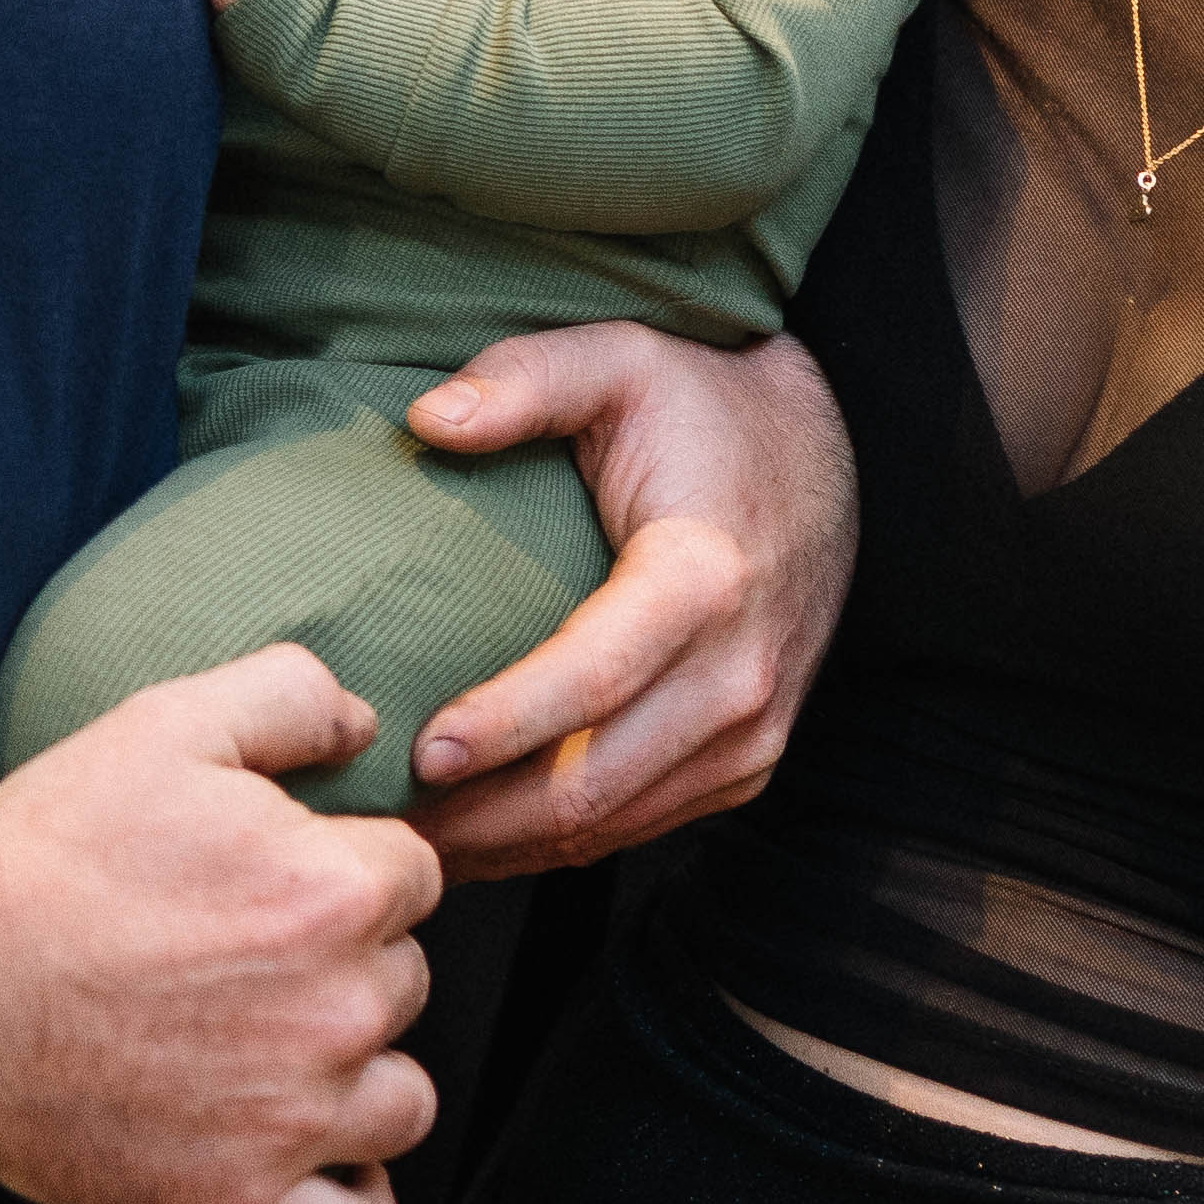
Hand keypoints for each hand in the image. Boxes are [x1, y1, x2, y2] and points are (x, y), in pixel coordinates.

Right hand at [0, 647, 443, 1203]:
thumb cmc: (47, 857)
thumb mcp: (163, 726)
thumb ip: (288, 696)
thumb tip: (363, 724)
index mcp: (336, 892)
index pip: (415, 875)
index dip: (349, 868)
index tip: (283, 880)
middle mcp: (339, 1010)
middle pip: (407, 984)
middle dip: (349, 966)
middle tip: (253, 959)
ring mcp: (297, 1119)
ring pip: (403, 1104)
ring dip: (361, 1078)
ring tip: (288, 1056)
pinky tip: (320, 1169)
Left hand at [400, 323, 857, 876]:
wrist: (828, 457)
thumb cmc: (703, 406)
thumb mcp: (619, 358)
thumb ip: (526, 378)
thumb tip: (426, 420)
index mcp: (706, 578)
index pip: (595, 677)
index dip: (506, 723)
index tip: (421, 751)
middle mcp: (739, 675)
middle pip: (593, 782)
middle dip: (479, 815)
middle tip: (376, 819)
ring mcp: (750, 733)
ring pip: (610, 824)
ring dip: (505, 844)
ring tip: (405, 840)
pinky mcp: (746, 764)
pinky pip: (638, 826)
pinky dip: (553, 844)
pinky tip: (476, 837)